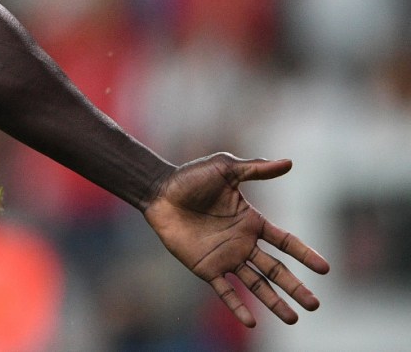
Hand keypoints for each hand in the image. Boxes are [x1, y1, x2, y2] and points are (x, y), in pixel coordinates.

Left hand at [143, 153, 328, 327]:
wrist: (158, 192)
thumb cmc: (190, 178)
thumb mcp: (225, 169)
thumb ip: (256, 169)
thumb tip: (289, 163)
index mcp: (251, 222)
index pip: (285, 242)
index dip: (305, 254)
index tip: (325, 268)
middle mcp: (243, 243)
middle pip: (276, 270)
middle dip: (296, 287)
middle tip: (316, 305)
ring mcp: (225, 257)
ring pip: (256, 284)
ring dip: (274, 302)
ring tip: (293, 319)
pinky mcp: (206, 267)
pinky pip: (225, 290)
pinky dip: (237, 306)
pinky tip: (251, 322)